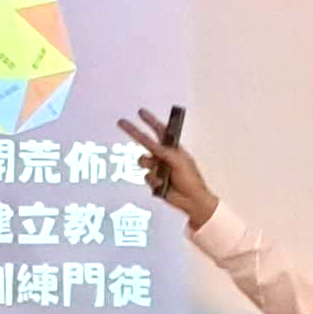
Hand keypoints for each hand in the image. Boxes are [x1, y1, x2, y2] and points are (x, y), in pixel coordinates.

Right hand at [117, 109, 218, 230]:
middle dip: (133, 132)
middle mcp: (162, 156)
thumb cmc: (190, 179)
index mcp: (171, 148)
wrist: (191, 200)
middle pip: (144, 142)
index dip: (150, 120)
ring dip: (149, 165)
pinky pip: (146, 176)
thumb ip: (165, 152)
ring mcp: (156, 168)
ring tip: (161, 174)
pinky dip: (153, 180)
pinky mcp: (153, 181)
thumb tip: (152, 146)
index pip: (159, 131)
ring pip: (142, 161)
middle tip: (121, 123)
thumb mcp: (179, 162)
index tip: (140, 112)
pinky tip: (162, 185)